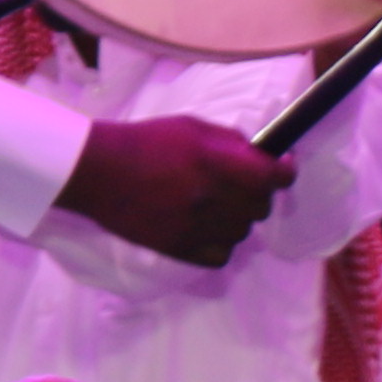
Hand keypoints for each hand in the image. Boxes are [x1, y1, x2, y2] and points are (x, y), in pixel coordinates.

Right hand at [56, 114, 289, 267]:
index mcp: (219, 163)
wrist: (98, 172)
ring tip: (214, 205)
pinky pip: (222, 255)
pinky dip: (220, 242)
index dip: (283, 170)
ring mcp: (199, 227)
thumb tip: (258, 155)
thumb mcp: (192, 126)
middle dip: (256, 192)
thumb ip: (229, 141)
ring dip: (236, 218)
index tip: (281, 166)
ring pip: (243, 231)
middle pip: (261, 206)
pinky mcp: (181, 249)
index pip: (274, 176)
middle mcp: (214, 198)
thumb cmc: (145, 142)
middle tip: (236, 183)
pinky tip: (205, 227)